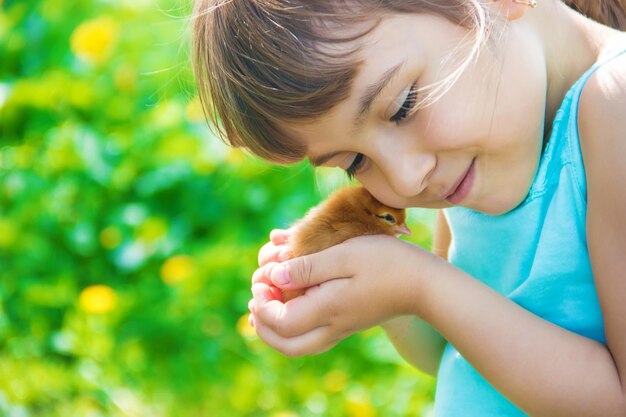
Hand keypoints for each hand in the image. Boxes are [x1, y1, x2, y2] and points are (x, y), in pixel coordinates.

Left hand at [249, 231, 426, 356]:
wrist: (424, 284)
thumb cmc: (386, 262)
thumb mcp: (344, 255)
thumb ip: (307, 268)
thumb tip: (275, 277)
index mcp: (327, 309)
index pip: (279, 321)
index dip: (262, 302)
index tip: (263, 278)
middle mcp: (331, 326)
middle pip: (285, 344)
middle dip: (262, 324)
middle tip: (256, 298)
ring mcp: (341, 328)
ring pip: (298, 346)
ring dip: (276, 329)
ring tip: (267, 304)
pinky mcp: (349, 324)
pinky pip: (312, 338)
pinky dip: (294, 328)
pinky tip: (294, 304)